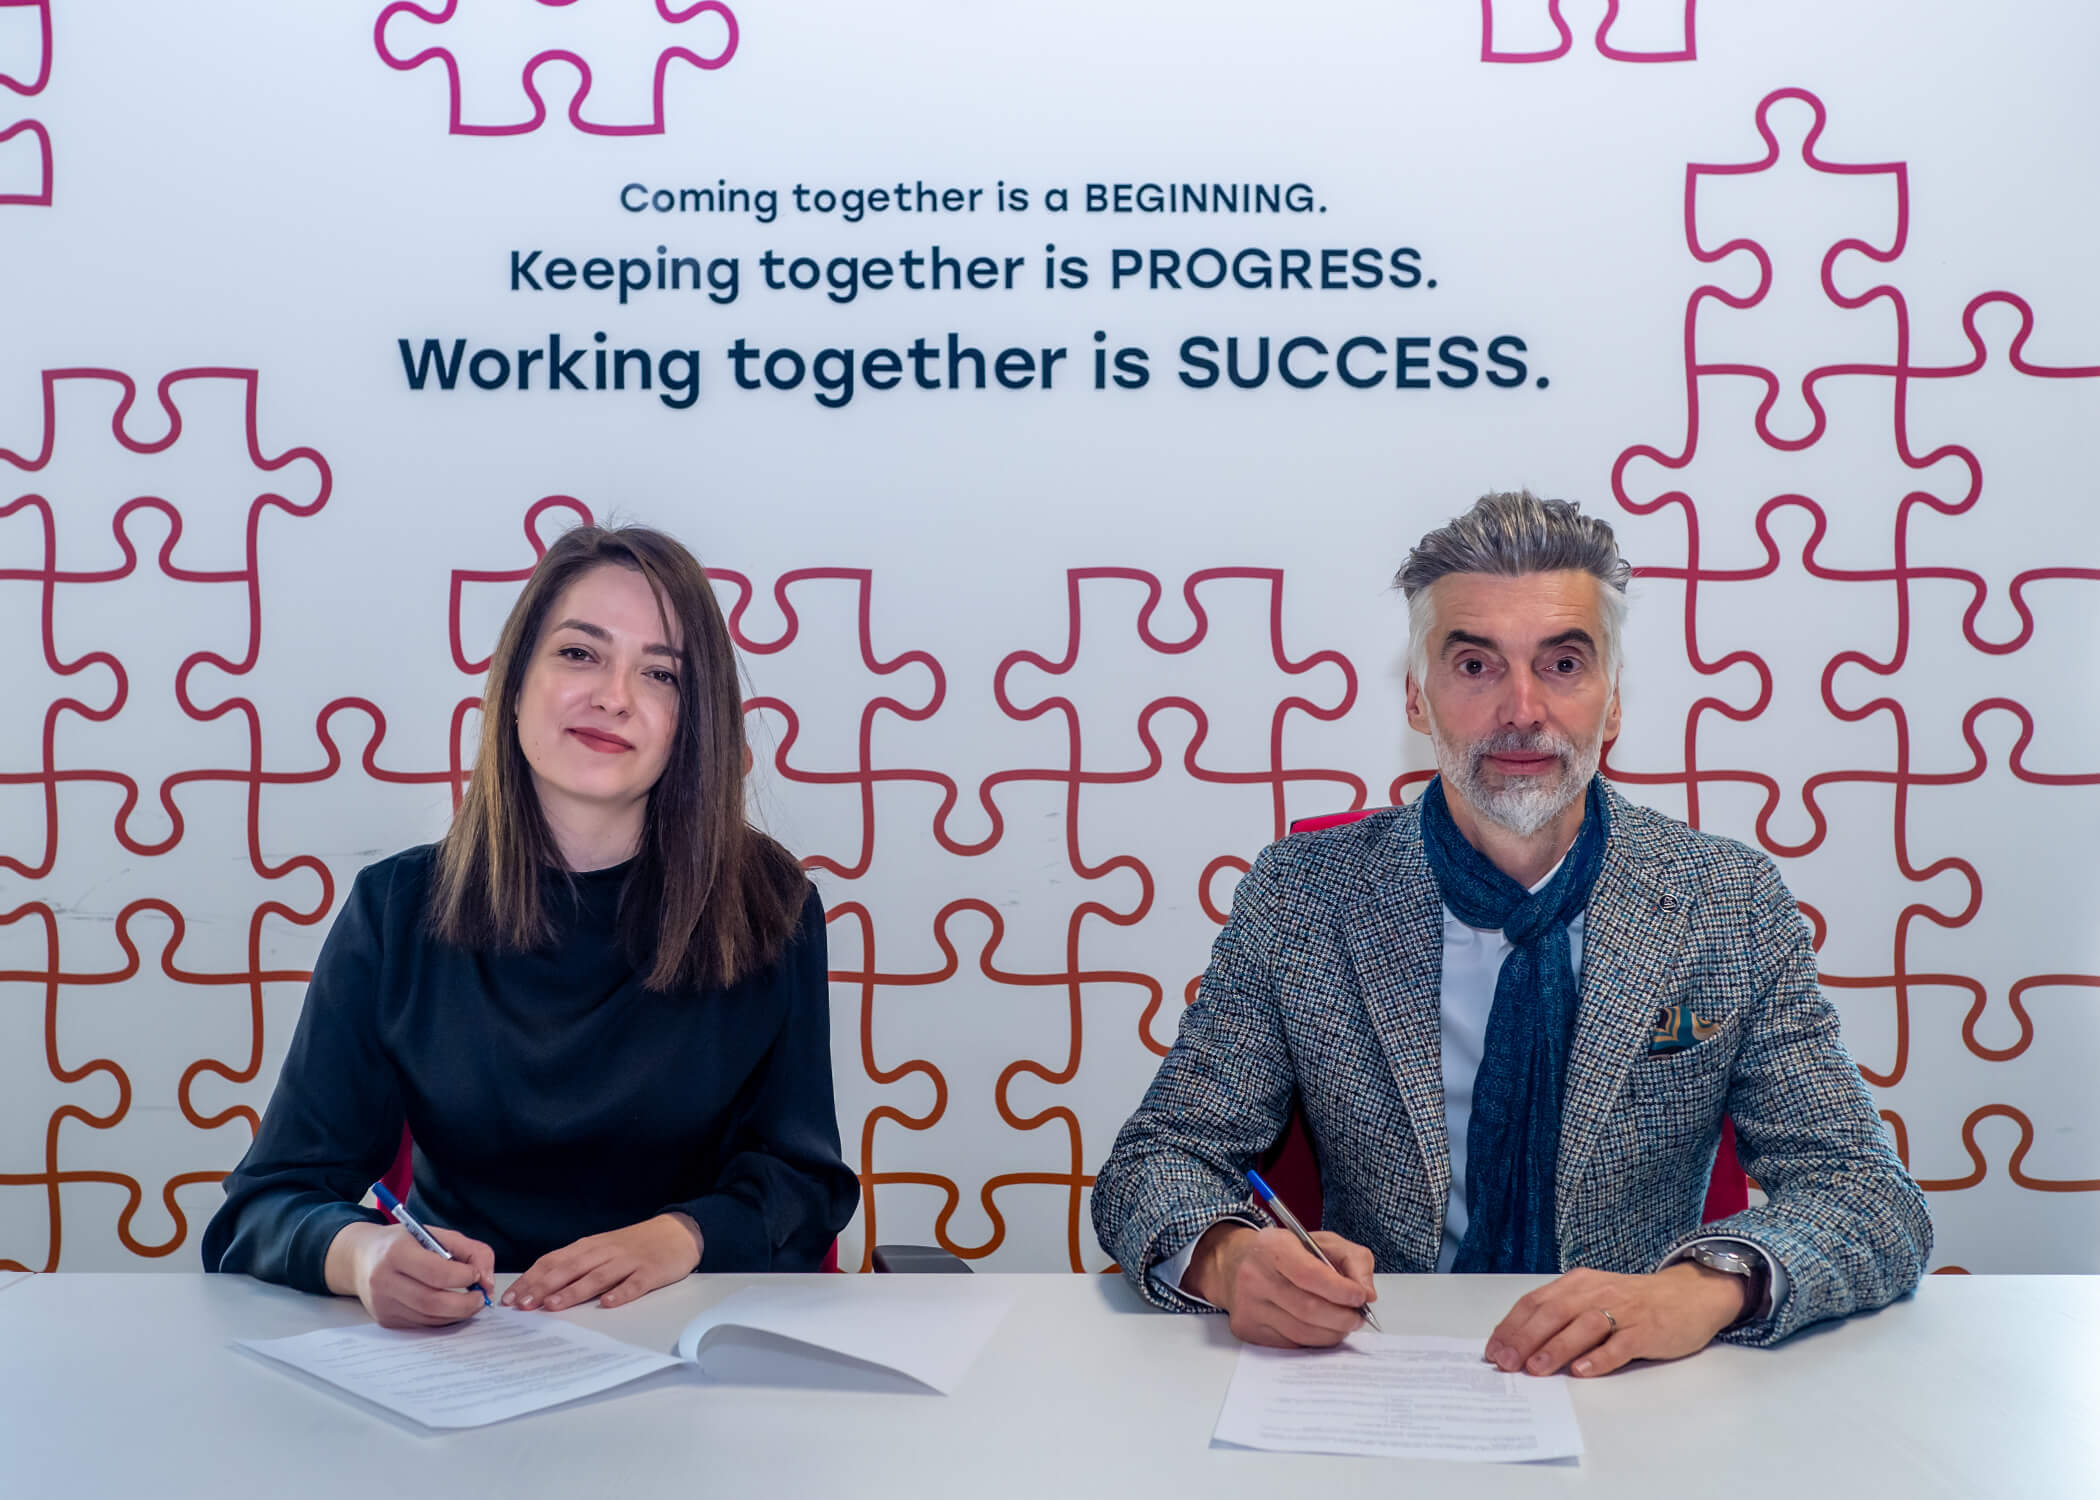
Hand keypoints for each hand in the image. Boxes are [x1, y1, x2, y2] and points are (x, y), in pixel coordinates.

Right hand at [326, 1221, 495, 1329]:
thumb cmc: (403, 1243)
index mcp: (396, 1253)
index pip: (436, 1272)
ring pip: (428, 1318)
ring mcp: (382, 1304)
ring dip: (457, 1314)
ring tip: (470, 1302)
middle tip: (481, 1298)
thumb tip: (487, 1280)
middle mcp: (384, 1280)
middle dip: (464, 1303)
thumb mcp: (435, 1234)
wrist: (361, 1258)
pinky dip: (442, 1319)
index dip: (463, 1277)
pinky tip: (451, 1308)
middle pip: (431, 1302)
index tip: (476, 1275)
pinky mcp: (385, 1320)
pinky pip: (421, 1325)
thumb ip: (470, 1250)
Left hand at [504, 1213, 703, 1311]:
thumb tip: (538, 1289)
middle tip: (523, 1306)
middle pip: (570, 1268)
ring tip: (554, 1305)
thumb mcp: (601, 1248)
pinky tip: (608, 1303)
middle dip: (544, 1287)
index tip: (511, 1298)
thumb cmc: (633, 1245)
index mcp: (588, 1246)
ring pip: (597, 1276)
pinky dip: (621, 1293)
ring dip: (574, 1291)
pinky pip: (635, 1283)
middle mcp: (604, 1251)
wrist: (677, 1231)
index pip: (553, 1261)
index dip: (531, 1279)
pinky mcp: (651, 1271)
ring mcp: (628, 1261)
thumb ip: (574, 1265)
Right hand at [1185, 1222, 1377, 1347]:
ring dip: (1331, 1333)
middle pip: (1308, 1309)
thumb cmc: (1287, 1253)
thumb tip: (1367, 1294)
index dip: (1340, 1290)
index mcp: (1272, 1246)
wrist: (1239, 1265)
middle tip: (1357, 1317)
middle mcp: (1254, 1276)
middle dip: (1342, 1317)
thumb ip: (1354, 1260)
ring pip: (1301, 1333)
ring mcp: (1248, 1306)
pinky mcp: (1247, 1330)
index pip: (1310, 1274)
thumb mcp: (1323, 1242)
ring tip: (1343, 1324)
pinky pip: (1290, 1345)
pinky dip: (1314, 1341)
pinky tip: (1320, 1329)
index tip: (1360, 1297)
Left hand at [1484, 1262, 1749, 1378]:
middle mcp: (1597, 1292)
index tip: (1493, 1350)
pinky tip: (1582, 1371)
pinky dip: (1600, 1357)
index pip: (1536, 1302)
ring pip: (1584, 1326)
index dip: (1512, 1326)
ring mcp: (1624, 1310)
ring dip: (1557, 1348)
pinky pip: (1621, 1344)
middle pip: (1554, 1312)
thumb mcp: (1593, 1297)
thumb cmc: (1633, 1301)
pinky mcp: (1647, 1329)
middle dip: (1525, 1338)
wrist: (1688, 1293)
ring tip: (1536, 1369)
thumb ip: (1563, 1314)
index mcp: (1578, 1283)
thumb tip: (1521, 1344)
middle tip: (1506, 1362)